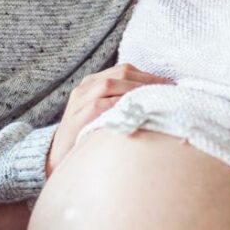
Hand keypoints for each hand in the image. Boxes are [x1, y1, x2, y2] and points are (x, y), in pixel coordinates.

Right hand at [46, 63, 168, 175]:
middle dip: (146, 81)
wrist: (59, 160)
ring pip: (110, 85)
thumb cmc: (90, 136)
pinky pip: (100, 106)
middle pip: (120, 74)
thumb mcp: (106, 114)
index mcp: (93, 82)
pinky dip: (119, 106)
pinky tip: (137, 112)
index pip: (125, 70)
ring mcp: (78, 101)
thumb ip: (124, 103)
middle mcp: (85, 87)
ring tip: (156, 100)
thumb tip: (160, 99)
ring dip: (135, 91)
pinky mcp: (76, 118)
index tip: (170, 85)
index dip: (149, 75)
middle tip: (168, 92)